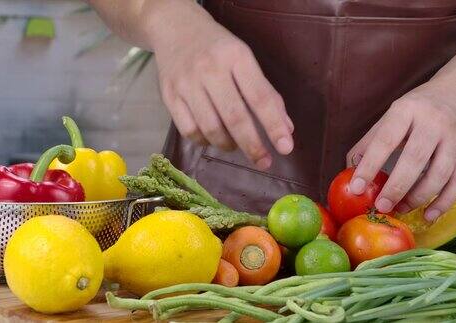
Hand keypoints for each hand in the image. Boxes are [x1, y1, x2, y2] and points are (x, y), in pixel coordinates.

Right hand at [149, 0, 293, 169]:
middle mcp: (210, 69)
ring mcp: (186, 83)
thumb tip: (286, 129)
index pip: (260, 97)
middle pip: (235, 117)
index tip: (286, 147)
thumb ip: (266, 93)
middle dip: (253, 145)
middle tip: (264, 162)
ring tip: (236, 145)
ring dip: (228, 144)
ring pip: (211, 128)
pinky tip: (212, 138)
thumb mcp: (245, 60)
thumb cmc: (217, 48)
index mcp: (236, 57)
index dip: (274, 126)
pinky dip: (204, 141)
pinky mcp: (169, 96)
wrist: (174, 28)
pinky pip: (189, 130)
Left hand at [346, 79, 455, 220]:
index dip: (370, 165)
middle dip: (396, 186)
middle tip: (381, 206)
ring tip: (401, 210)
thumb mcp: (393, 114)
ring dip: (419, 197)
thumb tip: (349, 170)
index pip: (385, 140)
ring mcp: (455, 138)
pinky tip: (429, 215)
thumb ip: (371, 141)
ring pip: (440, 174)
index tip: (356, 187)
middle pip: (415, 159)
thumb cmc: (420, 107)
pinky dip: (445, 202)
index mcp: (407, 110)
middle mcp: (434, 123)